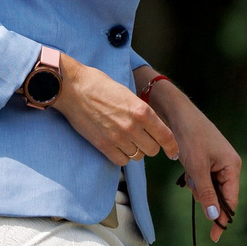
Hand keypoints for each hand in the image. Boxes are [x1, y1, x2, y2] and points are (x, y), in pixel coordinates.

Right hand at [48, 51, 178, 165]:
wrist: (72, 88)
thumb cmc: (98, 85)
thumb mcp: (127, 93)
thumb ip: (140, 110)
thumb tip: (149, 125)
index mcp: (142, 111)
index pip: (165, 136)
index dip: (172, 147)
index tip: (173, 153)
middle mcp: (133, 126)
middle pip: (152, 149)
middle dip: (151, 146)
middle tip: (143, 139)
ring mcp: (118, 137)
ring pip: (137, 156)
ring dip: (135, 150)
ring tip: (127, 139)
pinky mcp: (103, 145)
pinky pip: (121, 160)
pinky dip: (122, 156)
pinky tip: (118, 147)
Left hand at [145, 78, 240, 241]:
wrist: (176, 114)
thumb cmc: (189, 137)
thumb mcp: (197, 168)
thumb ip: (207, 193)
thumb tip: (215, 217)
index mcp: (232, 166)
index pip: (230, 200)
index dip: (222, 219)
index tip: (214, 238)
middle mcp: (229, 165)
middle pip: (219, 195)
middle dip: (204, 194)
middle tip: (191, 181)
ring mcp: (218, 163)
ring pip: (208, 188)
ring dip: (196, 186)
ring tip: (187, 168)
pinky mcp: (207, 160)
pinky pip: (202, 179)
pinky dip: (193, 178)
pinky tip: (185, 165)